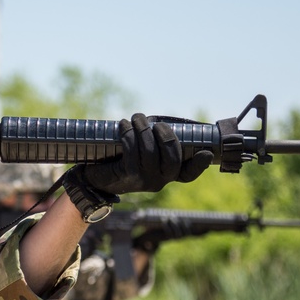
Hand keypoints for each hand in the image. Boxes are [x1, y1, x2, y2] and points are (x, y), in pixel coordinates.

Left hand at [78, 114, 212, 194]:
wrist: (93, 178)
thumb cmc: (119, 160)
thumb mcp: (140, 153)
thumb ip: (154, 142)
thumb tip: (159, 122)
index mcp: (166, 175)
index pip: (188, 174)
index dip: (199, 164)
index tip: (206, 152)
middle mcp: (159, 181)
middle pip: (173, 159)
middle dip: (166, 135)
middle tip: (154, 123)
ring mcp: (144, 180)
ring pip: (150, 151)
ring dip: (143, 129)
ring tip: (136, 118)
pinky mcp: (127, 175)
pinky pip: (132, 150)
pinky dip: (128, 133)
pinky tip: (123, 125)